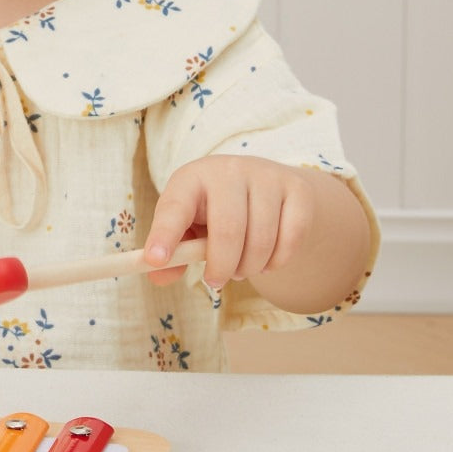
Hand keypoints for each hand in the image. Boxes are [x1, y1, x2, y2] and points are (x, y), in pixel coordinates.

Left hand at [142, 155, 315, 290]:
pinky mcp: (297, 189)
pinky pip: (291, 239)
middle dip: (221, 266)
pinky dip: (277, 262)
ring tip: (240, 269)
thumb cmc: (214, 210)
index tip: (155, 260)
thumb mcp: (188, 224)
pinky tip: (266, 261)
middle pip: (227, 229)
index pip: (174, 207)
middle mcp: (228, 170)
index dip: (165, 235)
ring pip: (262, 239)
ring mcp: (266, 176)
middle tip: (215, 281)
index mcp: (191, 178)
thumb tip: (158, 276)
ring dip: (250, 267)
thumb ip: (173, 251)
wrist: (264, 185)